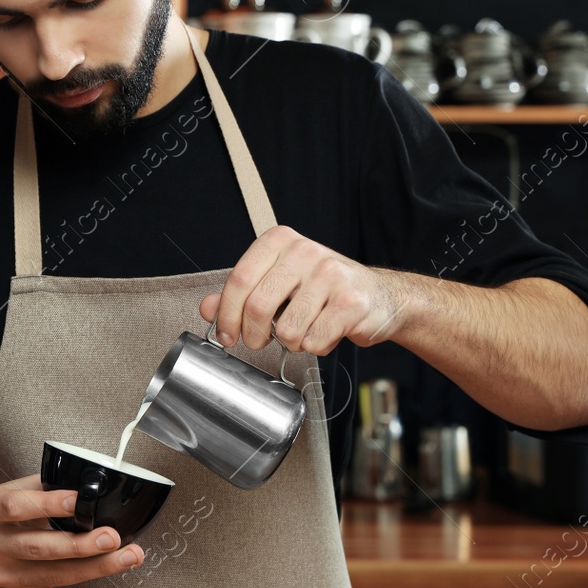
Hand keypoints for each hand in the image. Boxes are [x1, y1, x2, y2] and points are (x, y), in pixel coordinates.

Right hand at [0, 474, 144, 587]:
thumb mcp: (7, 492)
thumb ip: (41, 487)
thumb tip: (87, 482)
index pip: (17, 506)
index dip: (49, 504)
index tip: (80, 500)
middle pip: (39, 547)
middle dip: (81, 544)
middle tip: (112, 537)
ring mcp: (0, 573)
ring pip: (53, 573)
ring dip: (96, 566)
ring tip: (128, 556)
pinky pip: (56, 582)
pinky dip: (86, 573)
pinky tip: (109, 564)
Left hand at [199, 225, 409, 355]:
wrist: (380, 297)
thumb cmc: (323, 290)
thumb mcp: (278, 283)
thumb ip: (241, 294)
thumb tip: (208, 308)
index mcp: (280, 240)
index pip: (238, 279)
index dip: (226, 315)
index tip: (226, 335)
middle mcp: (304, 251)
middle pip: (257, 306)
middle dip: (252, 336)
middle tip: (258, 342)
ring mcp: (330, 274)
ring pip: (286, 330)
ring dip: (291, 342)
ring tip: (304, 329)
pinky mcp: (351, 301)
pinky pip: (314, 341)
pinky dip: (315, 346)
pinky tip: (326, 331)